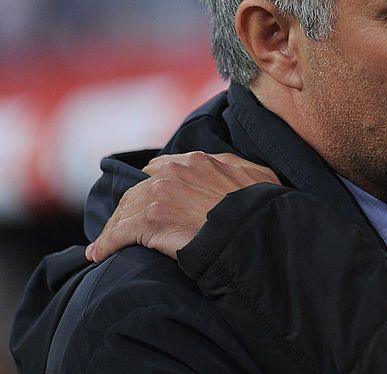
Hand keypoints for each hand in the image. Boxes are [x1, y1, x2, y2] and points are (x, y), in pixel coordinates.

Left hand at [85, 151, 280, 262]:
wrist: (251, 230)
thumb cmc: (260, 207)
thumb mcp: (258, 175)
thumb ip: (236, 167)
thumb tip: (230, 169)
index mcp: (196, 161)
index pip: (161, 168)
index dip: (151, 185)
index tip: (147, 199)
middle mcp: (173, 173)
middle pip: (138, 190)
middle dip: (128, 209)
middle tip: (122, 227)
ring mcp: (159, 196)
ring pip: (125, 211)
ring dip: (114, 228)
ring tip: (105, 244)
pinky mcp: (150, 221)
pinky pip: (118, 233)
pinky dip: (105, 244)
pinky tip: (98, 254)